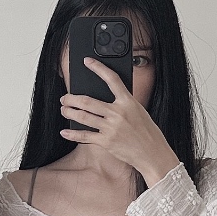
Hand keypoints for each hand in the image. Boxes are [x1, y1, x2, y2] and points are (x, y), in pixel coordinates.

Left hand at [61, 62, 179, 186]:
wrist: (152, 153)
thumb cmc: (147, 133)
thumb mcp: (139, 111)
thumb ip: (123, 104)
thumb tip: (105, 98)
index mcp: (128, 102)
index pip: (111, 79)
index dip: (98, 68)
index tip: (87, 61)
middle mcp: (118, 113)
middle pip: (87, 101)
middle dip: (71, 98)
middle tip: (65, 97)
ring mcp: (111, 127)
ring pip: (83, 116)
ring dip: (69, 112)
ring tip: (64, 109)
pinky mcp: (106, 141)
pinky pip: (84, 136)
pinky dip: (72, 133)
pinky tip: (65, 131)